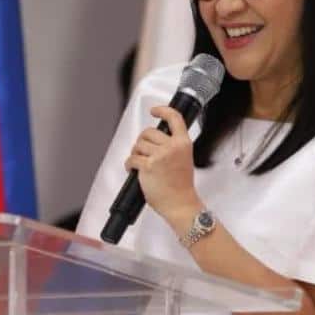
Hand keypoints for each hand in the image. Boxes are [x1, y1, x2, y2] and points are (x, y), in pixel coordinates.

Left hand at [124, 106, 201, 229]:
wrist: (180, 204)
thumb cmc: (181, 186)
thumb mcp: (185, 159)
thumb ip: (174, 146)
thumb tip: (155, 140)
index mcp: (183, 143)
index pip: (174, 118)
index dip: (162, 110)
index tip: (154, 110)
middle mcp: (172, 147)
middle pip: (148, 132)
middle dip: (142, 141)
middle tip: (144, 152)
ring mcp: (159, 156)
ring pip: (138, 145)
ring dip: (136, 154)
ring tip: (141, 164)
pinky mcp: (147, 167)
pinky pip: (131, 159)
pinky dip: (129, 165)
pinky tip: (133, 170)